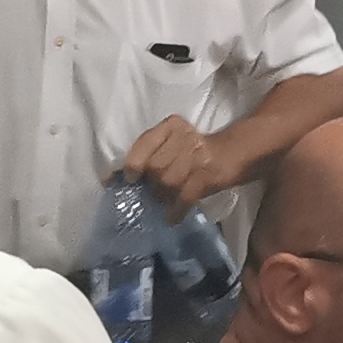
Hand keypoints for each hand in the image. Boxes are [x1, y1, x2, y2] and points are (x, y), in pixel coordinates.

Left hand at [117, 117, 236, 216]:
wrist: (231, 153)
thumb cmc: (192, 151)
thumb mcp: (170, 142)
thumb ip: (145, 154)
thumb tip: (111, 178)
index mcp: (172, 125)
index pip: (145, 142)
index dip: (134, 163)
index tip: (131, 178)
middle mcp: (185, 136)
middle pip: (156, 166)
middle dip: (152, 183)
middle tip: (156, 190)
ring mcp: (199, 156)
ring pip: (168, 182)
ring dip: (164, 197)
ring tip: (166, 200)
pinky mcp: (208, 176)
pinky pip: (184, 197)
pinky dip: (175, 211)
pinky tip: (172, 218)